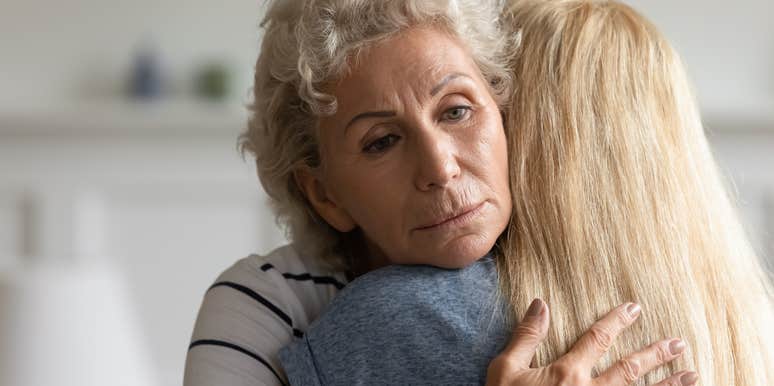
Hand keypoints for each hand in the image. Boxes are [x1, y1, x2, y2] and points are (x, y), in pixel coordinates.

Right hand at [486, 299, 698, 385]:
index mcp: (567, 372)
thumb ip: (527, 336)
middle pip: (630, 369)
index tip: (635, 308)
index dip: (617, 321)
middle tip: (679, 344)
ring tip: (691, 375)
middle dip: (655, 355)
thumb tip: (540, 303)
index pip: (598, 339)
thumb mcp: (506, 369)